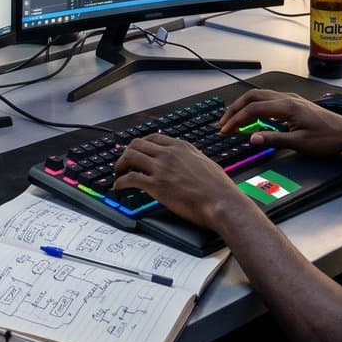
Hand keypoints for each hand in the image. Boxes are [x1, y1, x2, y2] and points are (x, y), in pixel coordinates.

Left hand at [113, 134, 241, 229]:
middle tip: (124, 164)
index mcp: (181, 147)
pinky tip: (119, 187)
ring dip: (120, 165)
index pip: (153, 138)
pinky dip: (120, 182)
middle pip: (136, 144)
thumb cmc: (220, 188)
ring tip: (118, 174)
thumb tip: (189, 160)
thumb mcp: (206, 163)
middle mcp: (169, 154)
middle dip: (126, 153)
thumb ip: (193, 158)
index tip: (137, 152)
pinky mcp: (156, 185)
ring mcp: (161, 168)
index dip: (141, 145)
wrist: (223, 202)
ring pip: (130, 157)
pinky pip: (130, 179)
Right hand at [217, 90, 341, 156]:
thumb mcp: (300, 143)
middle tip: (223, 123)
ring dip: (244, 106)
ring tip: (233, 119)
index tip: (225, 130)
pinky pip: (268, 99)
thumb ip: (274, 140)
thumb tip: (251, 139)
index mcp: (286, 106)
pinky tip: (253, 117)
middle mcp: (287, 98)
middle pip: (252, 97)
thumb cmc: (327, 138)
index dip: (236, 120)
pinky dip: (254, 106)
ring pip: (260, 96)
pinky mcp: (294, 103)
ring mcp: (290, 99)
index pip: (253, 109)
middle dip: (235, 109)